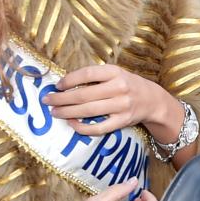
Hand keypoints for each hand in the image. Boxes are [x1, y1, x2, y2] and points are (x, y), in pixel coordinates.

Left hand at [45, 64, 177, 136]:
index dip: (69, 80)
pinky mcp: (122, 122)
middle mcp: (119, 88)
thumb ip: (95, 77)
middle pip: (84, 94)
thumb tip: (65, 83)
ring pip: (88, 111)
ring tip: (54, 112)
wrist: (152, 100)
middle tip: (47, 100)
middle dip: (62, 98)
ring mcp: (121, 106)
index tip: (57, 85)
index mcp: (115, 72)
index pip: (87, 74)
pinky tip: (72, 124)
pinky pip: (98, 128)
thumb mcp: (115, 74)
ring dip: (67, 112)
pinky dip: (82, 127)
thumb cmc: (127, 84)